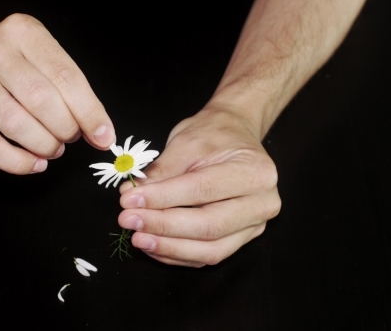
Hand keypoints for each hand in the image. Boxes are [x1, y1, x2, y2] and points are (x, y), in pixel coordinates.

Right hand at [0, 14, 114, 173]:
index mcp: (24, 33)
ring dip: (45, 145)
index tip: (104, 136)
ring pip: (16, 125)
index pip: (65, 77)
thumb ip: (75, 92)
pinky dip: (18, 163)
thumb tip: (101, 133)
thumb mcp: (46, 59)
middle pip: (41, 100)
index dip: (89, 112)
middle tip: (72, 136)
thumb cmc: (16, 64)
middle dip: (66, 128)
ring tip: (54, 147)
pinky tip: (35, 163)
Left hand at [118, 109, 280, 266]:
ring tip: (138, 238)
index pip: (202, 191)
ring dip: (169, 247)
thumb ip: (162, 170)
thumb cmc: (214, 135)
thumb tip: (132, 195)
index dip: (162, 199)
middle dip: (163, 226)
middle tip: (129, 220)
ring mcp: (255, 225)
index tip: (129, 200)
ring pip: (210, 250)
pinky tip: (153, 245)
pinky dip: (178, 254)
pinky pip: (208, 255)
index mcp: (255, 173)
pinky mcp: (241, 239)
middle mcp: (262, 203)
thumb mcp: (187, 141)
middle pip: (209, 226)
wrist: (236, 136)